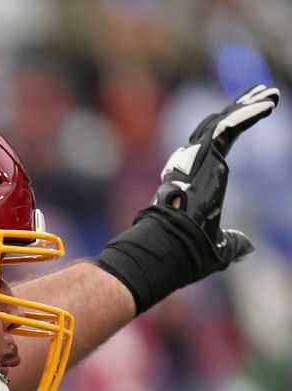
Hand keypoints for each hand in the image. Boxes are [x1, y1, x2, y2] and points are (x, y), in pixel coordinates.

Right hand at [97, 84, 279, 311]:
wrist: (168, 249)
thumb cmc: (186, 251)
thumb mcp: (218, 245)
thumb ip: (233, 241)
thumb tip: (249, 248)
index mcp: (196, 181)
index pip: (213, 148)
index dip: (231, 129)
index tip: (246, 116)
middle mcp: (192, 166)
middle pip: (215, 129)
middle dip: (237, 109)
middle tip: (257, 93)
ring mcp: (195, 159)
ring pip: (221, 123)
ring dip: (247, 106)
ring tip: (269, 93)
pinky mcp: (203, 157)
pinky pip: (228, 128)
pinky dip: (247, 114)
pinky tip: (267, 103)